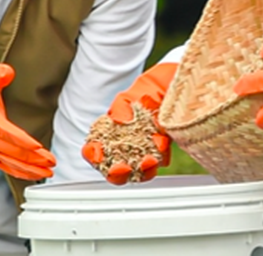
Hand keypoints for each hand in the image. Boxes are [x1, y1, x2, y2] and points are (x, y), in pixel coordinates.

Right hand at [0, 64, 56, 180]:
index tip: (38, 148)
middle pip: (11, 151)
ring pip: (8, 162)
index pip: (6, 133)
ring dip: (28, 169)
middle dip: (32, 158)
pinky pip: (2, 165)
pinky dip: (16, 171)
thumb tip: (5, 73)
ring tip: (46, 173)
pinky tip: (30, 175)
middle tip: (52, 163)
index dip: (22, 141)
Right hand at [82, 62, 176, 184]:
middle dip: (117, 173)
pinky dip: (160, 158)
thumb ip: (120, 109)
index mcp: (108, 136)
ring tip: (149, 160)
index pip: (93, 151)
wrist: (169, 88)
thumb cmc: (144, 92)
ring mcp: (141, 154)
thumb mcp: (128, 97)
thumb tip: (117, 120)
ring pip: (137, 173)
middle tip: (124, 168)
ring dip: (142, 170)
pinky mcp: (160, 154)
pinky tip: (162, 144)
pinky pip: (158, 163)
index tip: (98, 154)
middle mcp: (123, 149)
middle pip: (114, 171)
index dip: (92, 155)